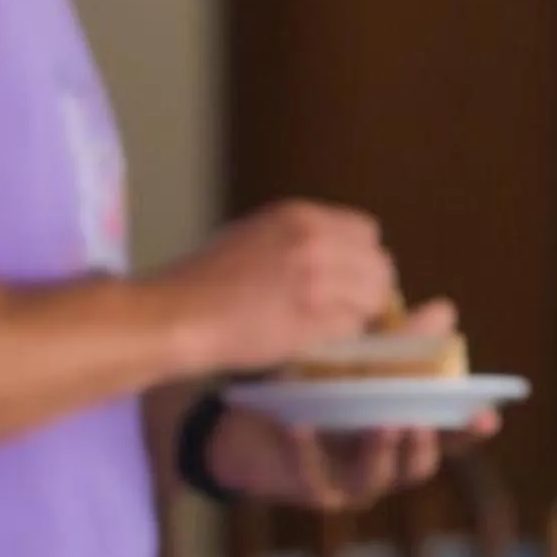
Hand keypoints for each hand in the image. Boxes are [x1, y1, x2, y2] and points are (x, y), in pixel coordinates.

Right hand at [148, 200, 392, 372]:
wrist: (177, 314)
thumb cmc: (202, 281)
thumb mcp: (255, 235)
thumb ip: (299, 239)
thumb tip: (338, 257)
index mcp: (300, 215)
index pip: (367, 232)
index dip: (361, 259)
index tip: (349, 279)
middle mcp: (315, 241)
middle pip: (378, 264)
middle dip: (368, 288)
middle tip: (346, 309)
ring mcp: (317, 280)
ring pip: (372, 299)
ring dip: (357, 315)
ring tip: (327, 327)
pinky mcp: (314, 318)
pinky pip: (352, 329)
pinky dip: (341, 338)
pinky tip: (315, 341)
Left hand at [202, 299, 498, 509]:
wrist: (250, 422)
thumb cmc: (316, 391)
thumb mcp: (358, 363)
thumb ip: (402, 346)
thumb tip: (444, 312)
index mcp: (404, 435)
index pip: (448, 437)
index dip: (469, 430)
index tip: (487, 416)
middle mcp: (385, 464)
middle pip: (418, 465)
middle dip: (424, 444)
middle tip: (422, 419)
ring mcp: (349, 482)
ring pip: (374, 476)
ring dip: (380, 451)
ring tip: (380, 424)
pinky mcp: (310, 489)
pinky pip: (311, 472)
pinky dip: (307, 449)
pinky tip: (300, 425)